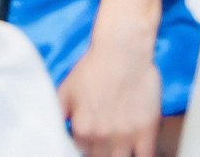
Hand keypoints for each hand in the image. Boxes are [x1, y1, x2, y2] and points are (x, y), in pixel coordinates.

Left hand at [57, 34, 162, 156]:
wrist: (123, 52)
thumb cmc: (94, 68)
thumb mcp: (65, 90)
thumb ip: (57, 114)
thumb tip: (52, 131)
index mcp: (81, 128)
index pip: (79, 152)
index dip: (83, 146)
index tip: (88, 140)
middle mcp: (102, 137)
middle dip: (99, 151)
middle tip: (102, 139)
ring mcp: (126, 137)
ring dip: (117, 155)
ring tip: (116, 144)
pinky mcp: (147, 133)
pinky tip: (136, 151)